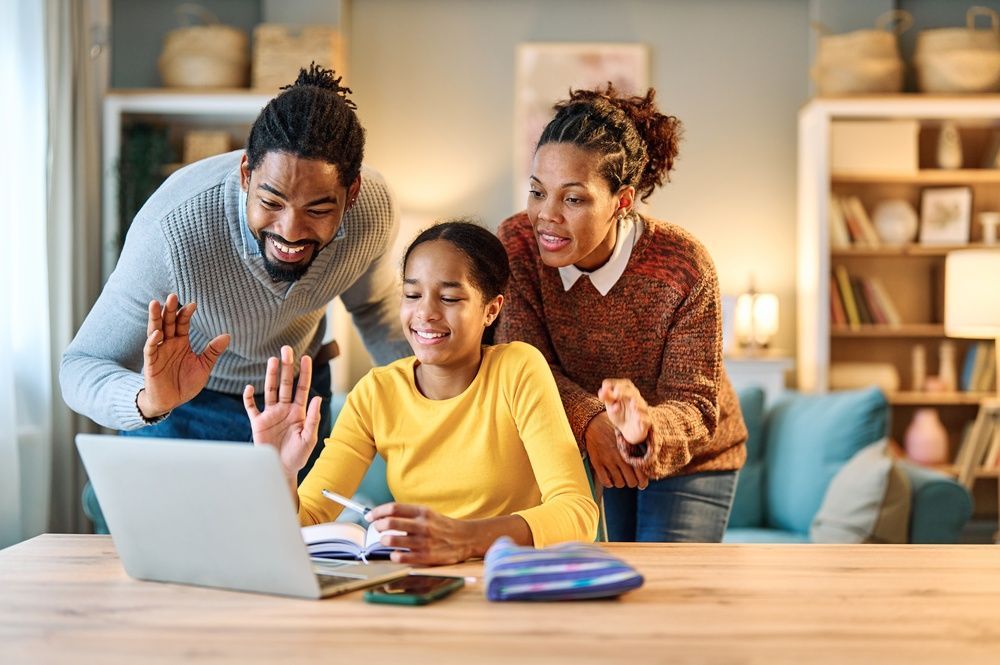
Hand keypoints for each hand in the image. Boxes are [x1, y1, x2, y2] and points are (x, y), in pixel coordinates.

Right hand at [138, 294, 230, 417]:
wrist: (172, 401)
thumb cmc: (186, 383)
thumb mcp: (203, 366)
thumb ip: (212, 351)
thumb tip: (227, 335)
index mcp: (181, 342)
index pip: (182, 323)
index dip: (186, 314)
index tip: (193, 304)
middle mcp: (168, 343)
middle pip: (168, 322)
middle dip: (170, 310)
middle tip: (172, 295)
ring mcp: (158, 352)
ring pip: (155, 331)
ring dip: (155, 318)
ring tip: (156, 303)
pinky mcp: (151, 363)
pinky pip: (150, 349)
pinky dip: (153, 340)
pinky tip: (157, 332)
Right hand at [243, 345, 322, 480]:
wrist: (281, 470)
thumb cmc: (298, 455)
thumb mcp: (309, 438)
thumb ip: (312, 418)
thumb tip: (317, 398)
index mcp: (299, 411)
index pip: (302, 387)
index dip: (304, 372)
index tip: (306, 357)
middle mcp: (284, 409)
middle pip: (285, 383)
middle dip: (286, 367)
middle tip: (286, 349)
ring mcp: (271, 414)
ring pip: (270, 390)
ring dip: (271, 375)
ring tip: (272, 360)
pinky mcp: (258, 423)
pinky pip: (251, 407)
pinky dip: (249, 398)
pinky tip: (248, 388)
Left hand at [368, 503, 472, 565]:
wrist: (465, 538)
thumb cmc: (442, 526)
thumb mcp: (428, 513)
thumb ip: (408, 514)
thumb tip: (384, 515)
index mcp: (422, 511)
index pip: (393, 508)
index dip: (377, 512)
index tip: (370, 516)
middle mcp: (422, 525)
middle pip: (390, 522)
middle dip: (378, 526)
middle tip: (376, 529)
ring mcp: (424, 541)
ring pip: (393, 540)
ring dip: (384, 540)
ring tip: (385, 540)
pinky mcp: (427, 556)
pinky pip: (403, 557)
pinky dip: (394, 556)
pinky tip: (394, 554)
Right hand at [584, 412, 647, 489]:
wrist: (594, 421)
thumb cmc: (614, 427)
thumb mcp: (629, 435)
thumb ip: (639, 447)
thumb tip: (648, 460)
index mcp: (631, 451)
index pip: (642, 475)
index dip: (643, 483)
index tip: (641, 483)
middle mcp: (621, 458)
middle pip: (631, 482)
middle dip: (631, 482)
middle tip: (629, 478)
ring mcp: (608, 460)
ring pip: (619, 483)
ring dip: (620, 482)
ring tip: (619, 477)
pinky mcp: (597, 462)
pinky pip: (605, 481)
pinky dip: (608, 482)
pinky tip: (609, 478)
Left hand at [598, 378, 651, 444]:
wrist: (628, 431)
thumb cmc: (620, 414)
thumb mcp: (611, 405)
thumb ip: (607, 398)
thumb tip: (601, 391)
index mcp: (628, 393)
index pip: (625, 384)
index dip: (616, 383)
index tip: (605, 385)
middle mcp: (636, 400)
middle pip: (633, 393)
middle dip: (625, 392)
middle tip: (616, 394)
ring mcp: (642, 412)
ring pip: (642, 406)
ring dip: (637, 405)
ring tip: (633, 405)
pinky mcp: (645, 423)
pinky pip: (646, 420)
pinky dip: (643, 419)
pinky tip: (638, 418)